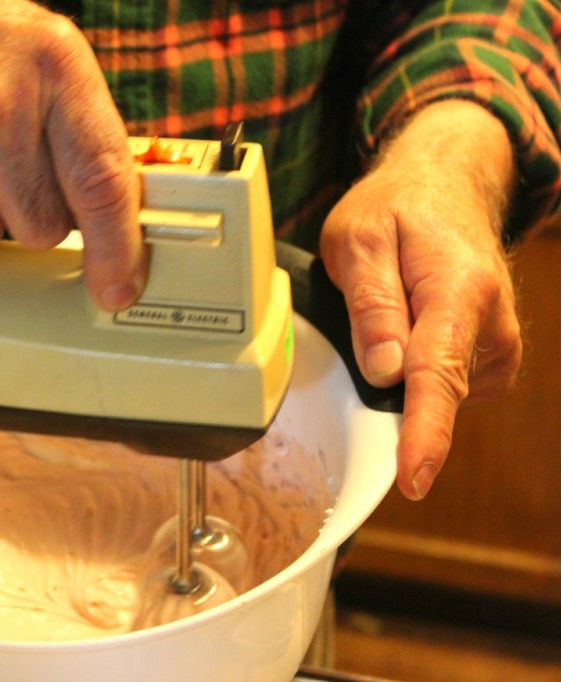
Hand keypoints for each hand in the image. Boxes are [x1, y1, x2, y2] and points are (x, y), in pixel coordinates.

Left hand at [320, 100, 521, 500]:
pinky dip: (416, 369)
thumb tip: (384, 372)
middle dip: (390, 384)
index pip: (438, 375)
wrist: (447, 186)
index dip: (424, 433)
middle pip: (434, 390)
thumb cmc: (400, 208)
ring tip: (392, 304)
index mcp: (459, 291)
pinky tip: (409, 327)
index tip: (414, 476)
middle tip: (365, 314)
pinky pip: (441, 385)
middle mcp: (491, 324)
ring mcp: (495, 344)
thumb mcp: (359, 239)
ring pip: (434, 390)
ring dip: (401, 368)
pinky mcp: (487, 357)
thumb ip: (372, 306)